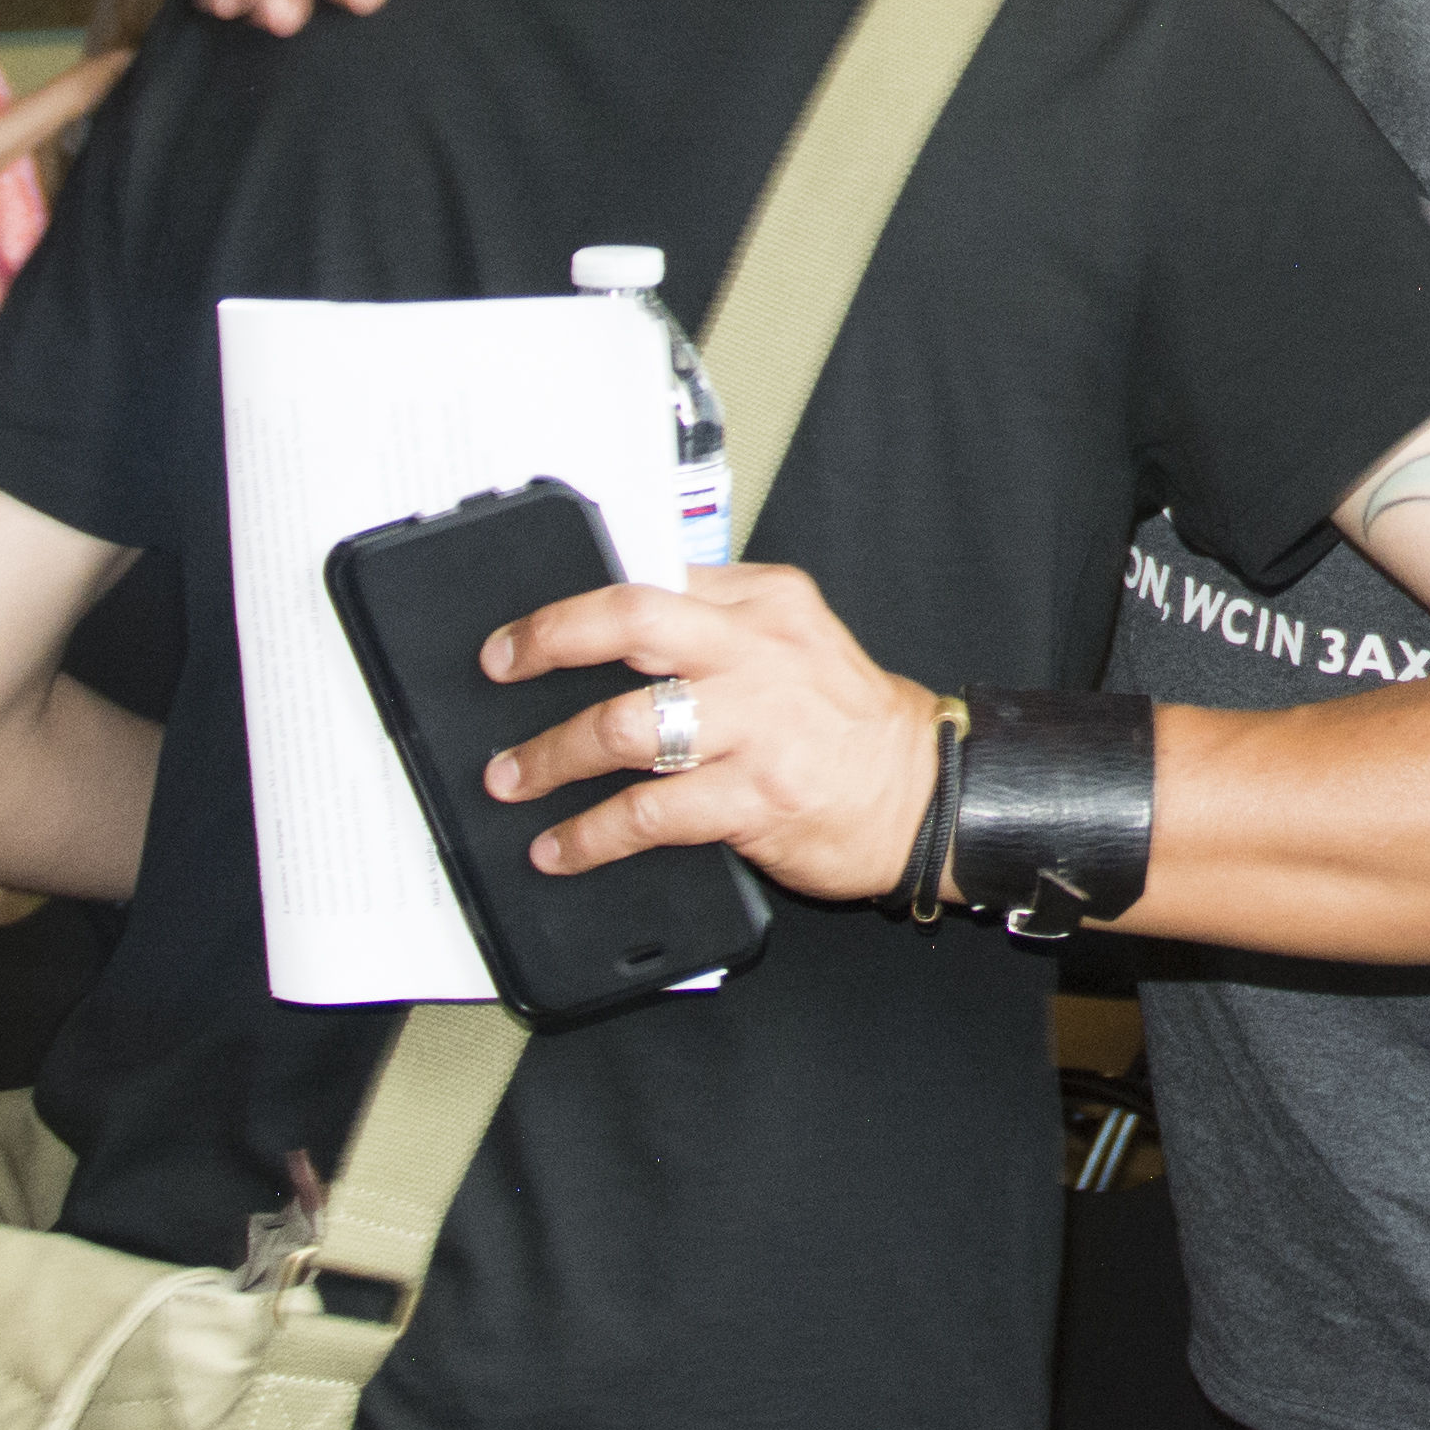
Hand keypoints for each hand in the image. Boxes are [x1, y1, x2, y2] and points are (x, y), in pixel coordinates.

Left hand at [478, 558, 941, 899]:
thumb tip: (614, 631)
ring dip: (551, 756)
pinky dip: (591, 835)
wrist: (929, 795)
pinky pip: (648, 813)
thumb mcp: (796, 644)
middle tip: (500, 669)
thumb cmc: (851, 726)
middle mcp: (759, 652)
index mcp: (767, 602)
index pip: (651, 581)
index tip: (519, 634)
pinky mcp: (755, 798)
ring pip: (626, 726)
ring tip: (514, 778)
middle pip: (631, 622)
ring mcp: (758, 726)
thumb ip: (719, 626)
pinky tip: (563, 848)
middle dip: (548, 643)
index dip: (571, 607)